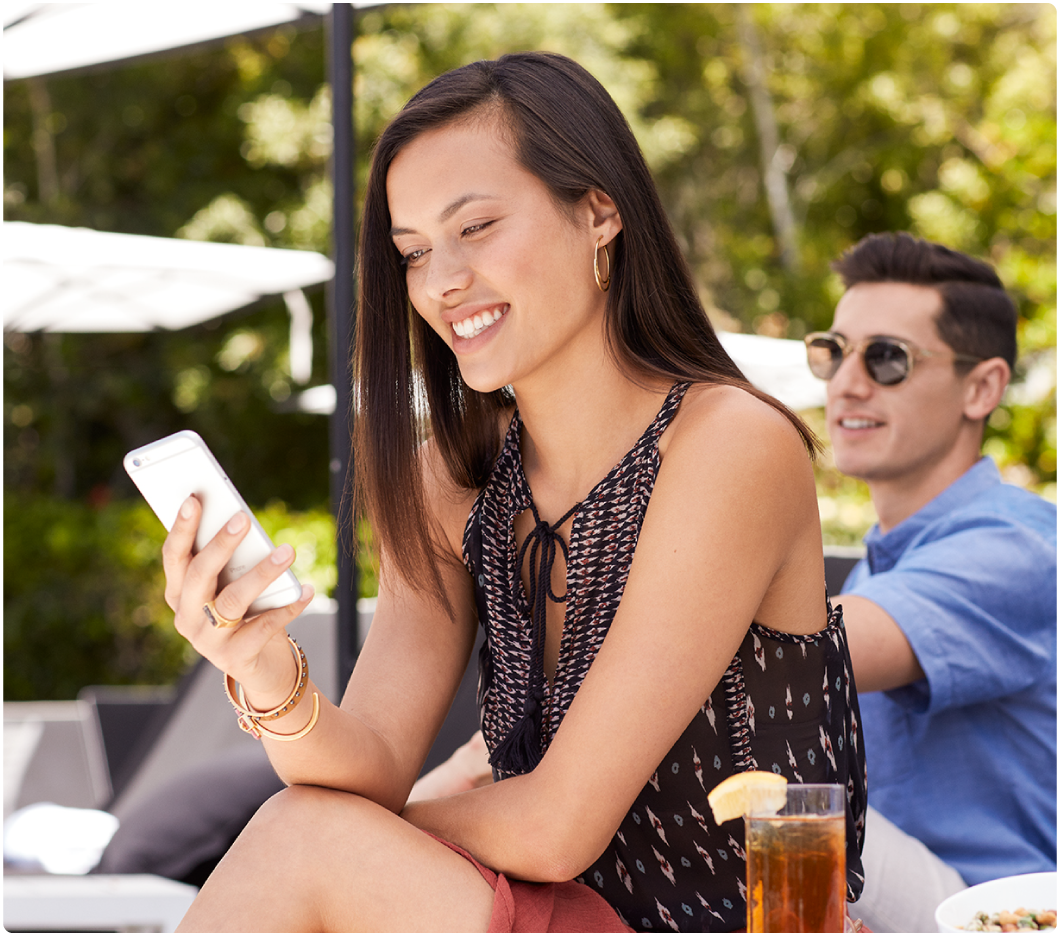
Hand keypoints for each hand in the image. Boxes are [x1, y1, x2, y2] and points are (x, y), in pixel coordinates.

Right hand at [162, 495, 313, 704]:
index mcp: (178, 592)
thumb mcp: (231, 585)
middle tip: (243, 517)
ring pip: (233, 600)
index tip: (193, 498)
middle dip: (221, 543)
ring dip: (262, 573)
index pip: (174, 556)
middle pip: (199, 574)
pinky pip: (264, 627)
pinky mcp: (234, 658)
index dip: (181, 528)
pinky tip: (308, 590)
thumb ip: (232, 560)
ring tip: (288, 551)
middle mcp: (186, 616)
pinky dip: (289, 606)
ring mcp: (208, 641)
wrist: (259, 666)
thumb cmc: (246, 613)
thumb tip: (244, 520)